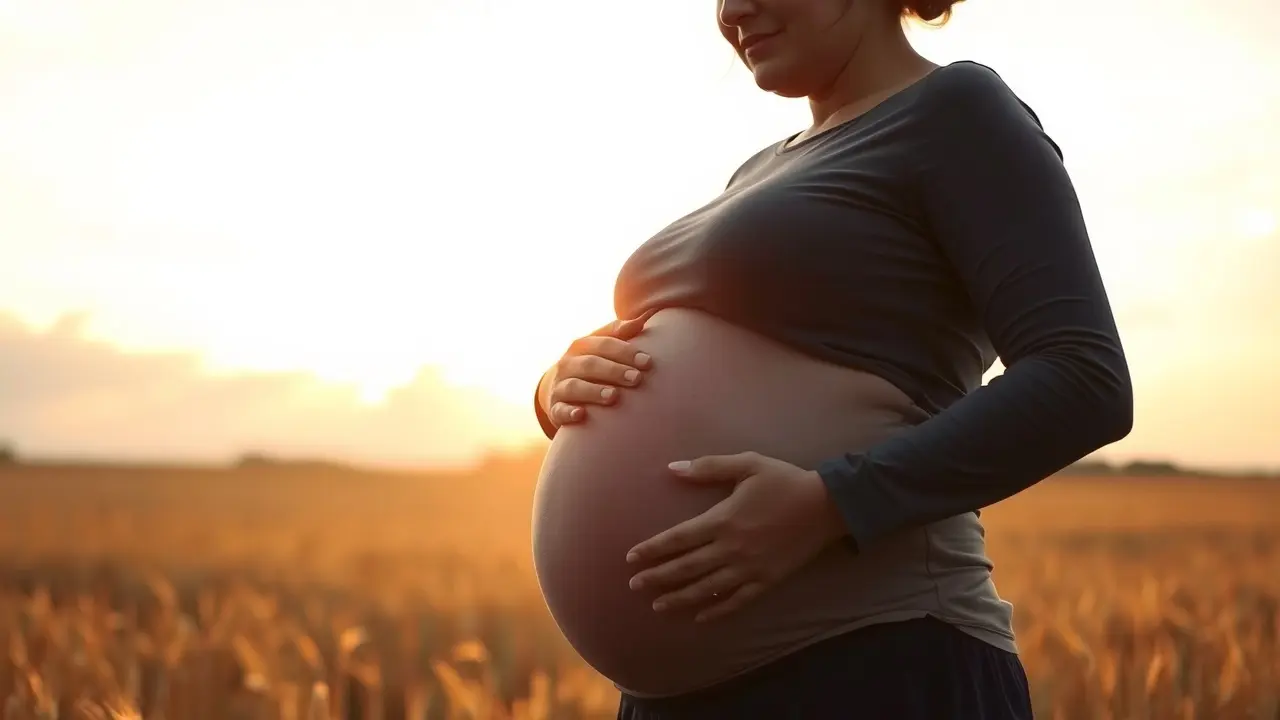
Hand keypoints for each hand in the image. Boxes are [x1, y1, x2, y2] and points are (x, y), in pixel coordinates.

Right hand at [539, 310, 657, 428]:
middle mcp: (568, 364)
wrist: (560, 389)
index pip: (604, 344)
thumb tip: (643, 319)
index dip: (625, 352)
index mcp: (581, 346)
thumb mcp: (601, 346)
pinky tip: (581, 414)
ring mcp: (560, 387)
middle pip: (590, 364)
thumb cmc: (591, 364)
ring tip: (614, 396)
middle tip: (637, 378)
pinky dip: (568, 413)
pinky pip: (559, 411)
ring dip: (593, 391)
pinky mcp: (555, 409)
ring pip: (574, 387)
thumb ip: (620, 333)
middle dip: (614, 371)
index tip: (647, 362)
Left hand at [625, 452, 847, 621]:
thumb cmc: (784, 481)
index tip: (631, 558)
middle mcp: (731, 548)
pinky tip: (700, 617)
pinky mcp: (767, 581)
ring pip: (706, 588)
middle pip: (686, 567)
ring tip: (658, 606)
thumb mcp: (747, 464)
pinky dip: (717, 611)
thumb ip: (708, 467)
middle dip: (658, 578)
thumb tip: (672, 468)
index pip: (678, 539)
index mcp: (723, 519)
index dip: (652, 549)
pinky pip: (737, 601)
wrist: (827, 505)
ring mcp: (749, 568)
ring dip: (679, 598)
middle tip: (635, 586)